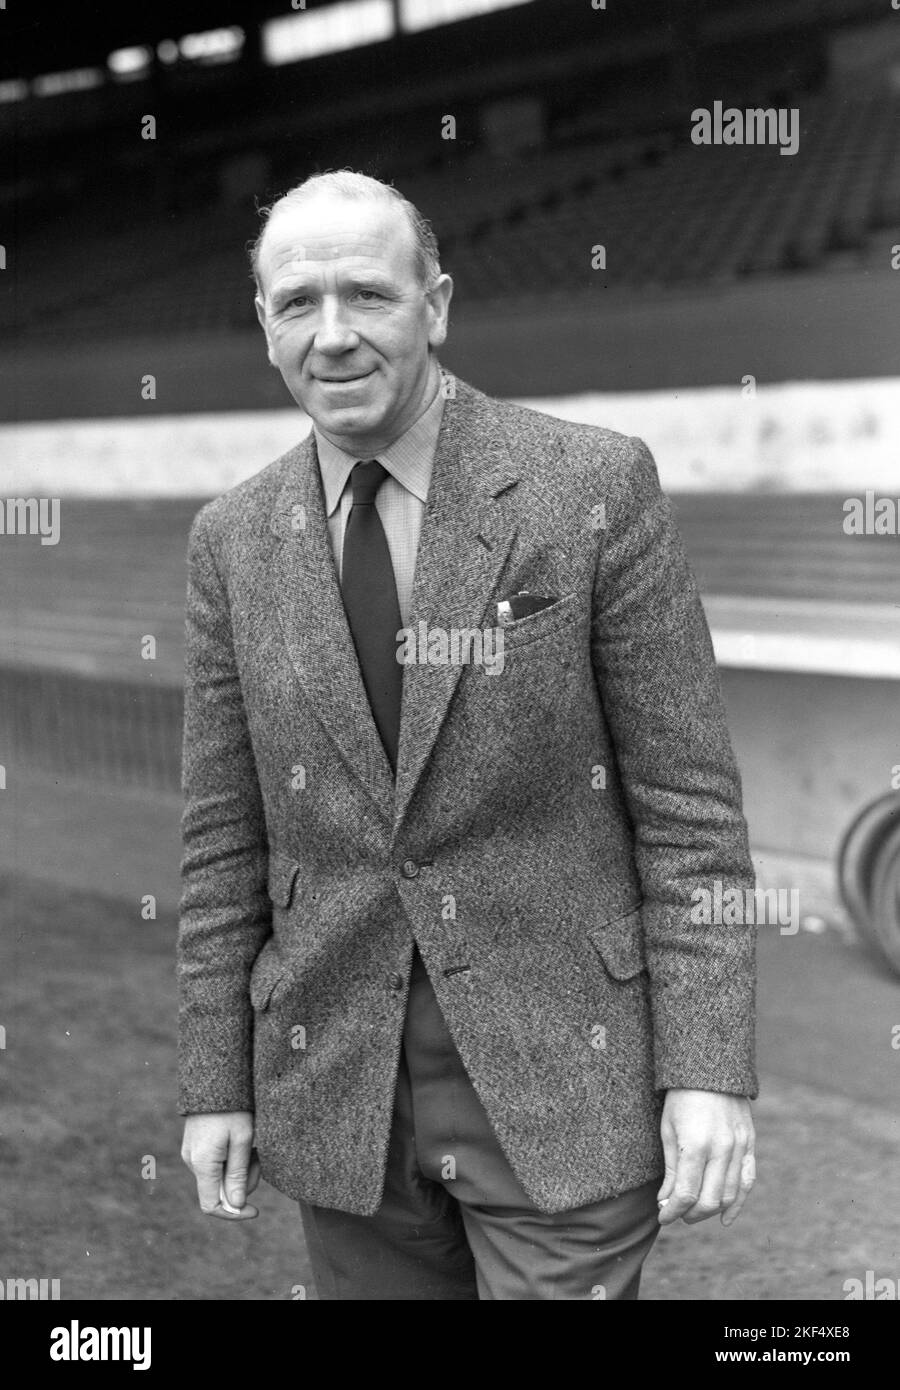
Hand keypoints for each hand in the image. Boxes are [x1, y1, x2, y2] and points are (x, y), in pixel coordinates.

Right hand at [181, 1111, 260, 1219]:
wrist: (215, 1079)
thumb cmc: (233, 1108)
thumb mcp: (242, 1139)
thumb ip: (238, 1174)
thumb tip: (236, 1205)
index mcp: (202, 1163)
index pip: (212, 1206)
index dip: (234, 1214)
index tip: (255, 1210)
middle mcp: (192, 1162)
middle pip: (219, 1191)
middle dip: (243, 1183)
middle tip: (259, 1158)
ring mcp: (192, 1154)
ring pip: (219, 1177)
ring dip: (239, 1169)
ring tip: (252, 1146)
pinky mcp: (195, 1147)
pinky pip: (215, 1165)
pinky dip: (231, 1161)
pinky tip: (242, 1143)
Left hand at [656, 1089, 754, 1227]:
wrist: (711, 1069)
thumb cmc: (681, 1097)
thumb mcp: (668, 1129)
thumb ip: (671, 1169)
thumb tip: (666, 1201)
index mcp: (696, 1145)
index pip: (686, 1193)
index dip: (672, 1211)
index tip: (662, 1216)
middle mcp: (721, 1149)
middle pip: (710, 1200)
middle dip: (690, 1215)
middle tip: (676, 1215)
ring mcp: (739, 1147)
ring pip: (729, 1195)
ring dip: (710, 1211)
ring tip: (693, 1213)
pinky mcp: (750, 1144)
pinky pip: (747, 1181)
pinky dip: (738, 1203)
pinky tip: (726, 1218)